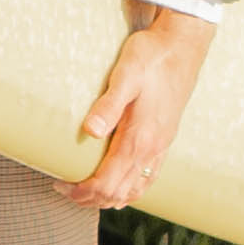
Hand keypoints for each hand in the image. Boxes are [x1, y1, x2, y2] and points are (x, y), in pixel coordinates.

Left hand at [63, 0, 214, 209]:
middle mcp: (153, 148)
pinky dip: (130, 189)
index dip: (82, 191)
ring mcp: (161, 146)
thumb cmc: (151, 57)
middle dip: (91, 198)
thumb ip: (108, 105)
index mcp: (140, 138)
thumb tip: (89, 131)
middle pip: (120, 192)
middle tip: (65, 190)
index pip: (108, 182)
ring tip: (87, 193)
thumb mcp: (126, 75)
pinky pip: (149, 177)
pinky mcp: (166, 139)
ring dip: (110, 197)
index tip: (60, 184)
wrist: (183, 45)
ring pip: (136, 189)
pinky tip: (120, 185)